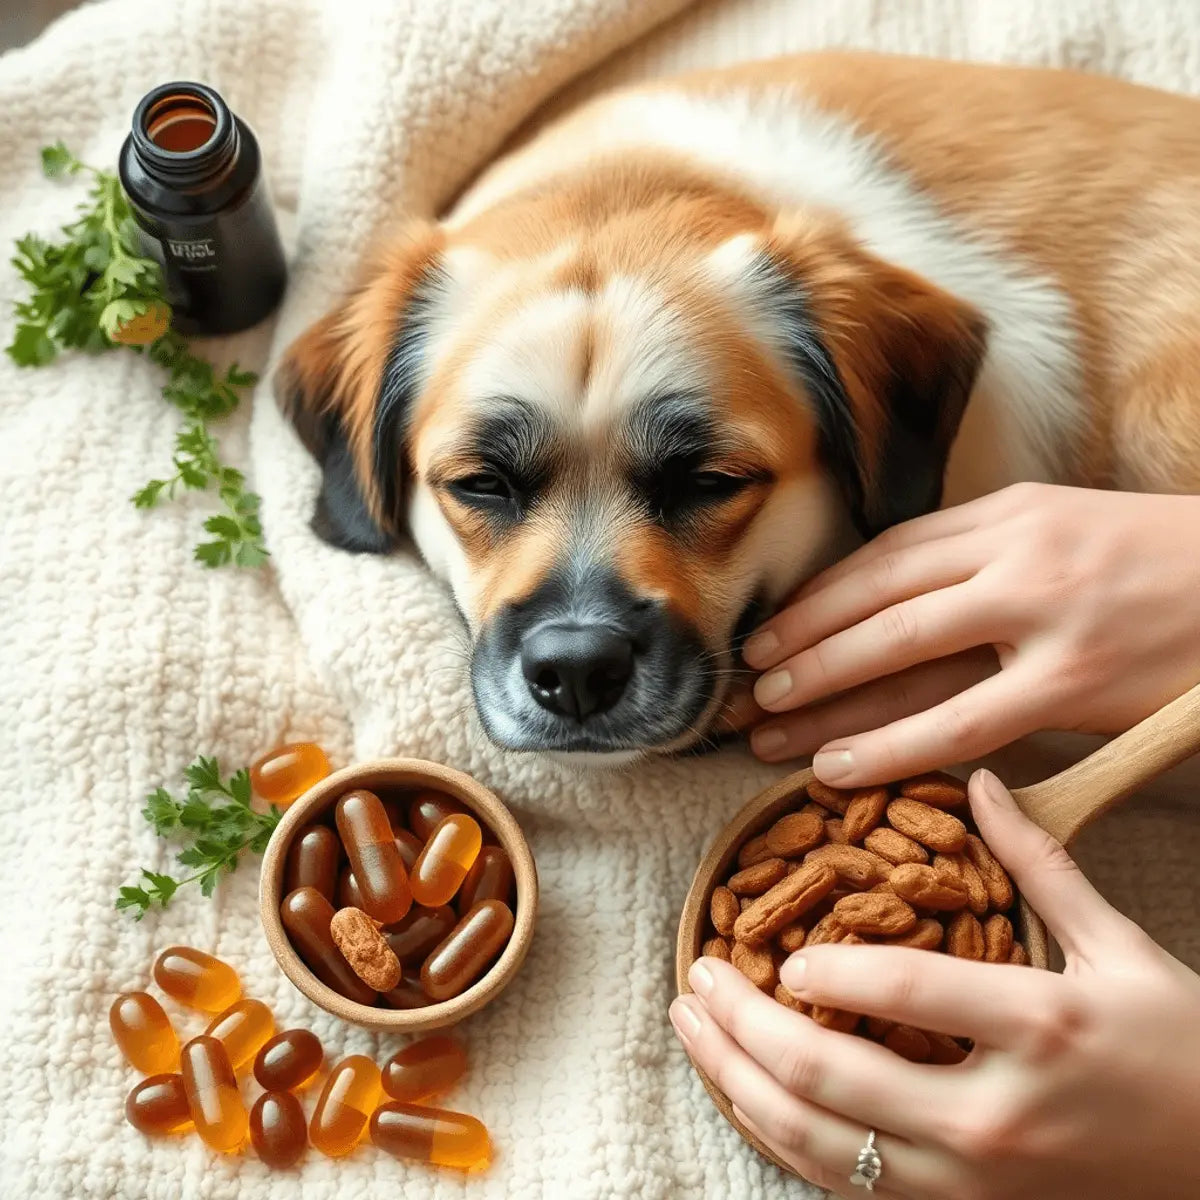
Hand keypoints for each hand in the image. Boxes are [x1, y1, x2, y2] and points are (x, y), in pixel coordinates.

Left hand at [669, 770, 1199, 1199]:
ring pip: (822, 1141)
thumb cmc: (1182, 1045)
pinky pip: (847, 1180)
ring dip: (738, 1083)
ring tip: (693, 1029)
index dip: (827, 963)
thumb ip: (1039, 862)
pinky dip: (782, 1135)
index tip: (781, 945)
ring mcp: (974, 1175)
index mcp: (1038, 1024)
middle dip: (744, 1025)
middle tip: (698, 974)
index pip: (903, 990)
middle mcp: (995, 1109)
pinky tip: (744, 1093)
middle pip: (833, 1074)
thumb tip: (978, 783)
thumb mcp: (1120, 944)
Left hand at [742, 484, 1199, 786]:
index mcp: (1007, 513)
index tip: (768, 630)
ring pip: (903, 652)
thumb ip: (983, 558)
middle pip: (876, 598)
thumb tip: (898, 601)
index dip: (817, 596)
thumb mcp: (1065, 532)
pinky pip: (961, 722)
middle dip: (801, 641)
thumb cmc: (1157, 565)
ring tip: (767, 723)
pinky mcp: (1074, 681)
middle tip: (746, 681)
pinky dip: (892, 746)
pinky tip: (838, 767)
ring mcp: (1043, 613)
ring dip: (824, 690)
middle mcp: (1014, 552)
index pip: (883, 555)